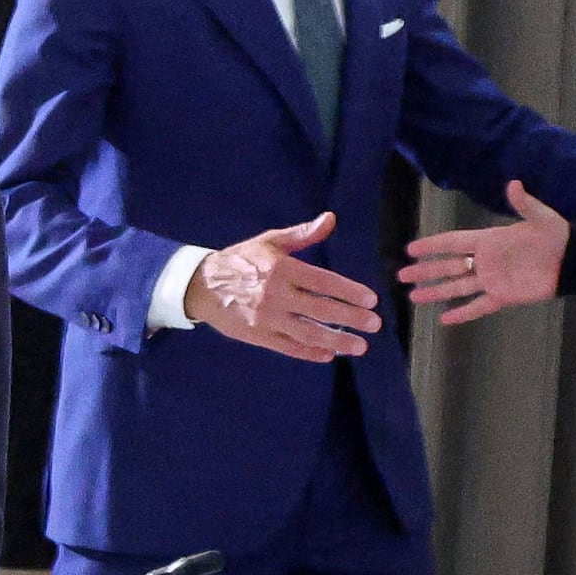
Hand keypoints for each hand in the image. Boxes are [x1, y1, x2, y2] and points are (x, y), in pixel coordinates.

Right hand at [191, 215, 379, 361]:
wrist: (201, 286)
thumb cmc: (240, 261)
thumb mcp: (269, 242)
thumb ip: (302, 234)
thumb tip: (330, 219)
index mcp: (281, 269)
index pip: (323, 282)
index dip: (349, 292)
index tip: (371, 300)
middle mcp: (276, 295)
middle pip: (321, 309)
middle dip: (351, 319)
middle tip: (374, 325)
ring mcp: (266, 318)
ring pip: (307, 332)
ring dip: (336, 340)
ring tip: (360, 347)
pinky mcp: (257, 335)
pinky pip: (287, 347)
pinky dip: (308, 352)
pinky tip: (328, 354)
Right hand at [402, 179, 565, 325]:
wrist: (572, 260)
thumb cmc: (556, 236)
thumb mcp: (540, 217)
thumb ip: (524, 203)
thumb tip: (514, 184)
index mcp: (489, 241)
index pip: (454, 243)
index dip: (433, 246)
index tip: (411, 249)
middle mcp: (485, 261)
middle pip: (448, 266)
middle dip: (425, 271)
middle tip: (402, 275)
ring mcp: (491, 280)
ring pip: (457, 287)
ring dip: (435, 292)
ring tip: (414, 296)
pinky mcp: (502, 296)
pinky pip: (478, 306)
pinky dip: (462, 314)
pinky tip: (445, 319)